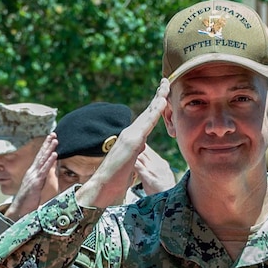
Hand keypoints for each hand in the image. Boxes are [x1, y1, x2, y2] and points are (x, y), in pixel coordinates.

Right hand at [8, 132, 57, 218]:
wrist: (18, 210)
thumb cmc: (27, 201)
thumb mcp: (35, 188)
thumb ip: (40, 181)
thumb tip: (45, 175)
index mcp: (32, 173)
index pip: (40, 158)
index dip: (45, 148)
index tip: (50, 139)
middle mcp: (32, 172)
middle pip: (41, 155)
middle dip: (47, 144)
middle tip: (53, 133)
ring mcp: (33, 176)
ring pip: (43, 160)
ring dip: (49, 149)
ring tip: (55, 140)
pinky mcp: (36, 182)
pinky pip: (44, 170)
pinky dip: (49, 162)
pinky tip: (54, 154)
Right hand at [78, 79, 169, 209]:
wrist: (101, 187)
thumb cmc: (114, 180)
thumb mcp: (131, 163)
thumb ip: (136, 151)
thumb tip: (142, 145)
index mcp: (132, 139)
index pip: (147, 120)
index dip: (156, 106)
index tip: (164, 94)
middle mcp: (130, 134)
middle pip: (148, 112)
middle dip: (158, 96)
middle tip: (166, 80)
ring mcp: (130, 136)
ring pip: (148, 114)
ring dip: (158, 98)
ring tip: (166, 85)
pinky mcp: (131, 141)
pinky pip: (147, 123)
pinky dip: (155, 111)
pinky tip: (162, 101)